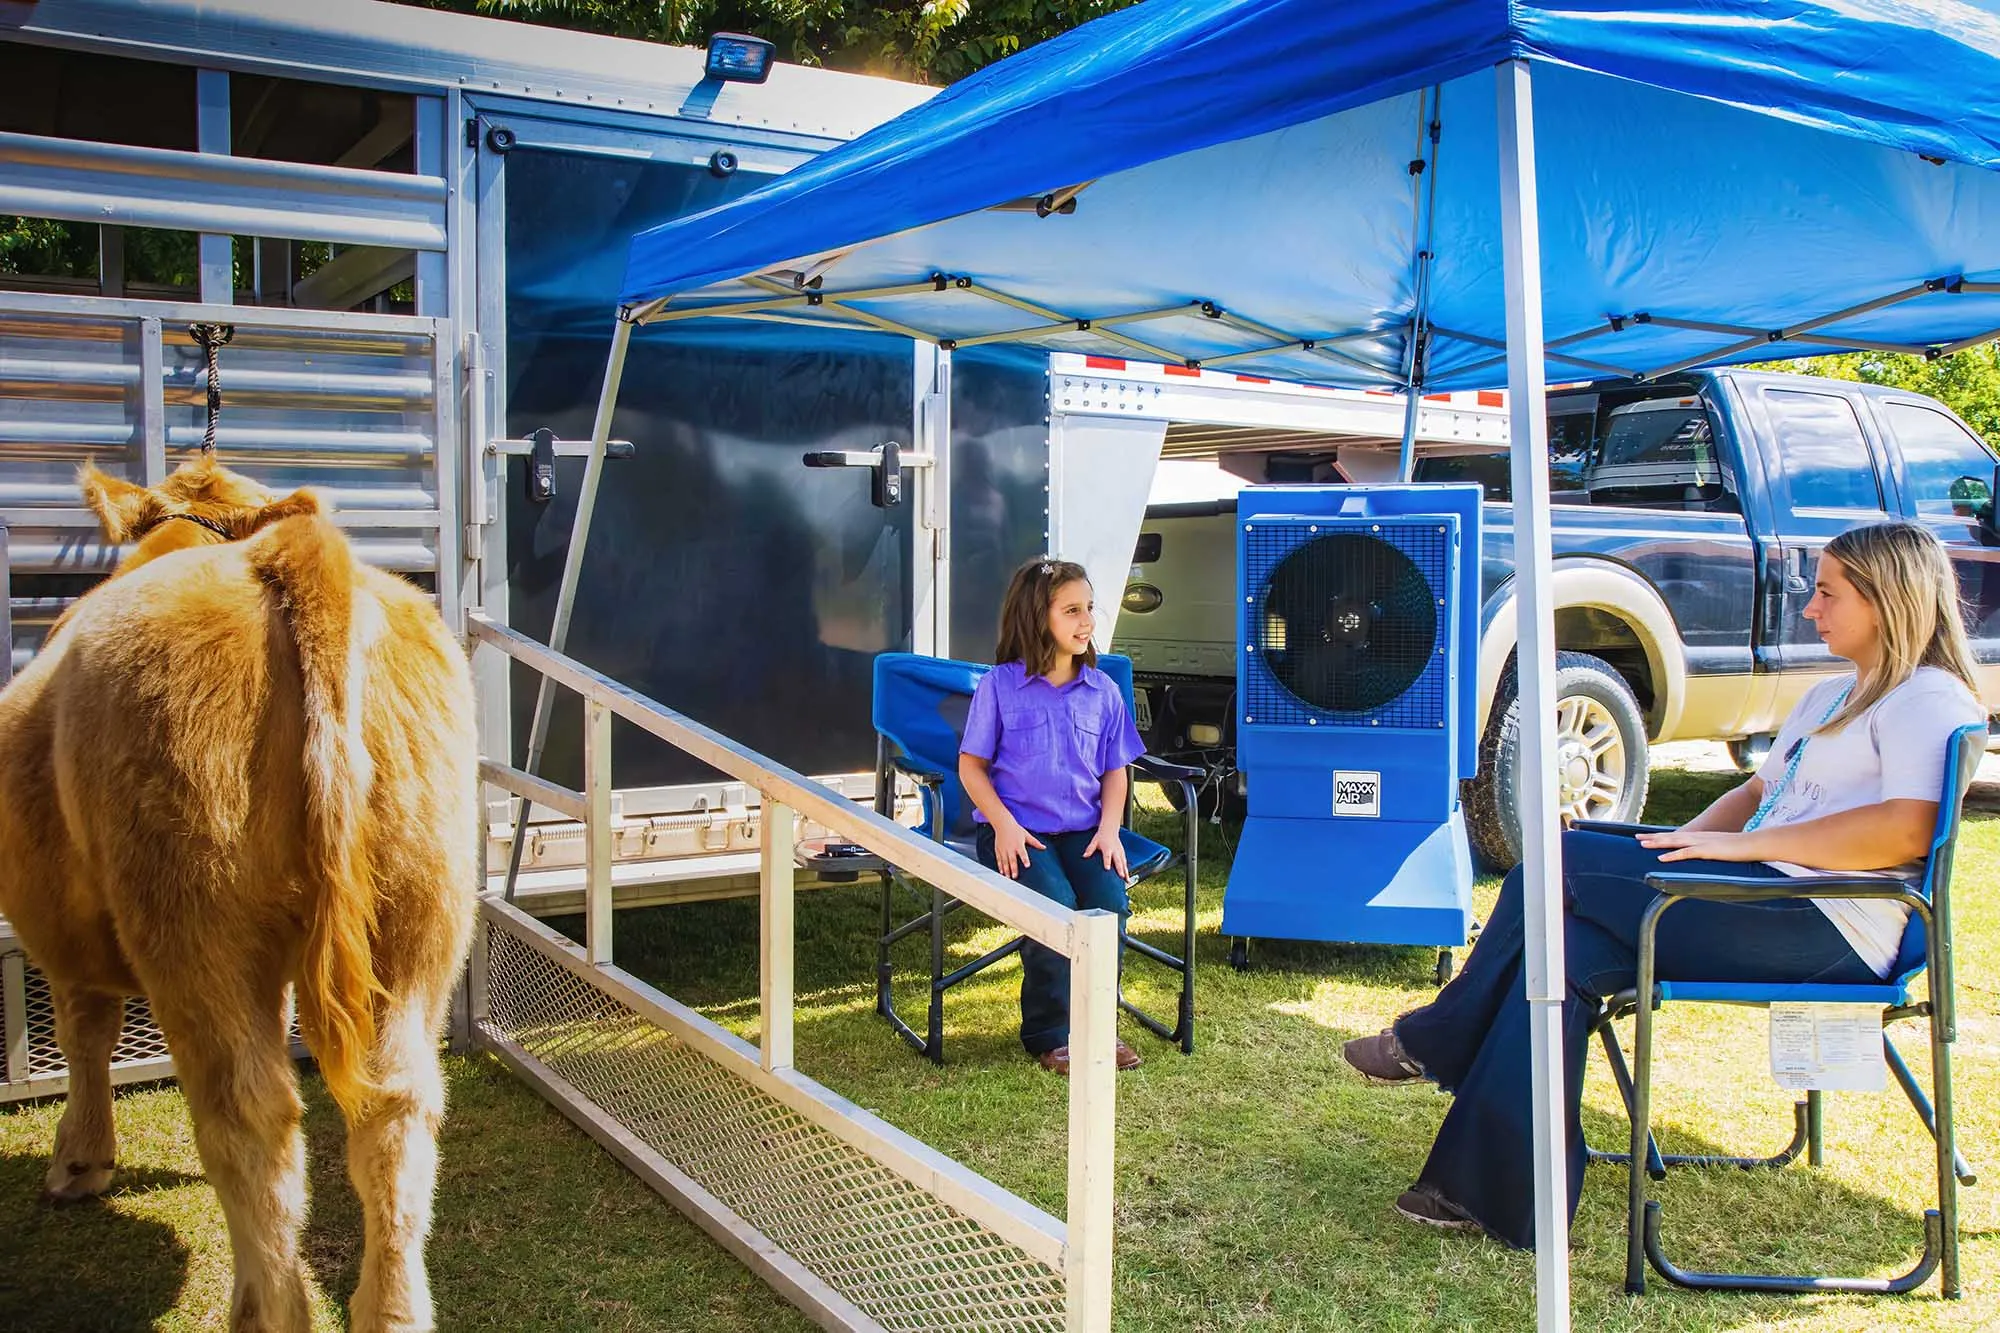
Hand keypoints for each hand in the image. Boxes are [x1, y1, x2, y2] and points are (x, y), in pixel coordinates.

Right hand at [992, 821, 1045, 877]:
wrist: (1003, 824)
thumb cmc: (1016, 829)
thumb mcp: (1026, 835)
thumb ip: (1035, 842)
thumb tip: (1044, 847)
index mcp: (1018, 844)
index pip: (1023, 853)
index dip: (1025, 859)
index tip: (1027, 865)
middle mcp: (1010, 848)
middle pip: (1012, 860)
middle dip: (1013, 869)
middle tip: (1015, 877)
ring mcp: (1003, 849)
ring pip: (1004, 862)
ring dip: (1006, 870)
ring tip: (1008, 877)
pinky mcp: (998, 850)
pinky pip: (999, 859)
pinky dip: (1000, 866)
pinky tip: (1002, 872)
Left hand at [1084, 825, 1128, 877]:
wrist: (1110, 830)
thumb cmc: (1101, 837)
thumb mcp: (1094, 842)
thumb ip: (1090, 849)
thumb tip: (1084, 856)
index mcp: (1107, 848)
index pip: (1107, 856)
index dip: (1107, 862)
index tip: (1107, 869)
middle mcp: (1115, 851)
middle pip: (1118, 861)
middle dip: (1120, 869)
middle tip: (1121, 876)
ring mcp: (1120, 853)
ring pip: (1124, 863)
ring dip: (1125, 872)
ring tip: (1126, 881)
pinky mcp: (1122, 854)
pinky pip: (1125, 863)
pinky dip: (1127, 870)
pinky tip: (1127, 878)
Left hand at [1635, 827, 1761, 862]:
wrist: (1756, 843)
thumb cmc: (1742, 849)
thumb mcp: (1723, 850)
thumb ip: (1713, 853)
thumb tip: (1708, 858)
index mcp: (1702, 837)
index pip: (1677, 836)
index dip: (1661, 836)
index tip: (1647, 836)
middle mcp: (1699, 837)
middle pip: (1671, 836)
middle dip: (1653, 837)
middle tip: (1636, 837)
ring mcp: (1703, 843)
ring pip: (1675, 842)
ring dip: (1657, 843)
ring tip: (1642, 844)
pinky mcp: (1708, 850)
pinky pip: (1686, 853)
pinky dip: (1673, 855)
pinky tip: (1661, 858)